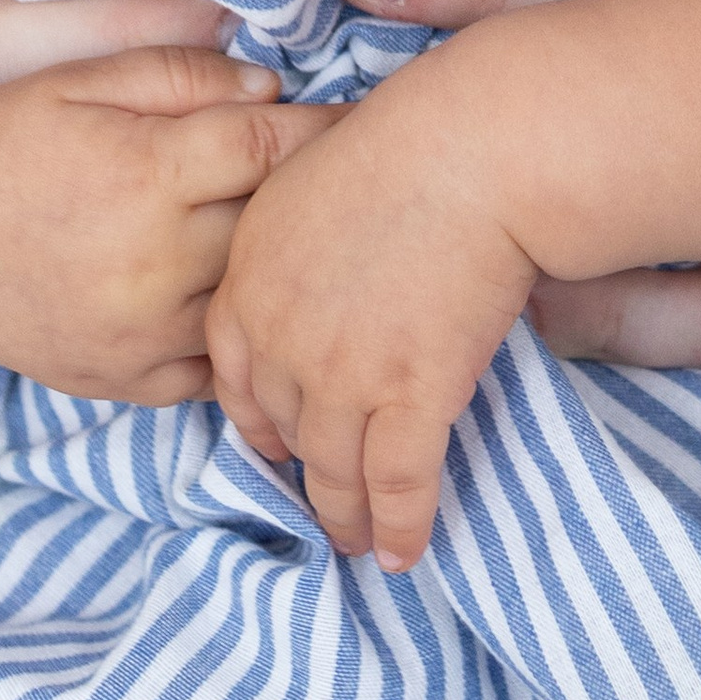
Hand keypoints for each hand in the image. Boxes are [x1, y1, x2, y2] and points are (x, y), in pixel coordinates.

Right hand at [0, 44, 338, 401]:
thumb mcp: (78, 80)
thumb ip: (180, 76)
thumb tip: (274, 89)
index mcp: (146, 174)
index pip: (273, 146)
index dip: (325, 128)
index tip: (362, 119)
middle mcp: (152, 263)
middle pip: (276, 227)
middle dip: (313, 199)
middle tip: (350, 178)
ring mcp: (142, 335)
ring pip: (255, 302)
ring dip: (279, 272)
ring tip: (311, 245)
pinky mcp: (128, 383)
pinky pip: (219, 368)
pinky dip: (237, 335)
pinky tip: (246, 303)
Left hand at [206, 93, 536, 571]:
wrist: (464, 154)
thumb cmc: (402, 147)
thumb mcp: (307, 183)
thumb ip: (299, 243)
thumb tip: (327, 270)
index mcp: (248, 284)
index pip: (236, 378)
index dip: (259, 422)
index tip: (276, 447)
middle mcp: (280, 342)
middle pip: (288, 429)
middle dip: (307, 473)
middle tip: (327, 502)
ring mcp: (341, 377)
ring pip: (337, 471)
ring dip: (349, 517)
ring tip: (362, 544)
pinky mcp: (408, 397)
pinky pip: (399, 482)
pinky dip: (403, 525)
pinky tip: (406, 552)